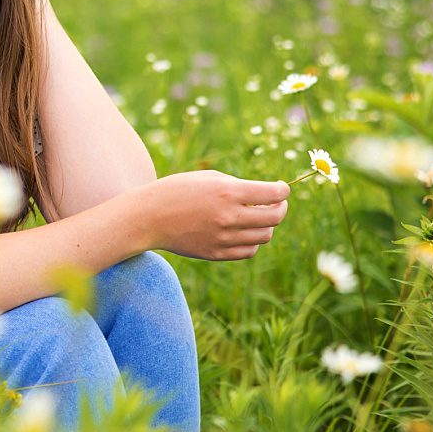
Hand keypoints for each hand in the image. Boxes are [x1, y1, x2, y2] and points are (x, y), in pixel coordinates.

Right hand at [133, 170, 288, 261]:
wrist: (149, 217)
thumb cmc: (178, 190)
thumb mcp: (209, 178)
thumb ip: (239, 186)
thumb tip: (265, 195)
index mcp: (228, 192)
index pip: (273, 194)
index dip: (283, 190)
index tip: (282, 188)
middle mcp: (229, 217)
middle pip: (274, 218)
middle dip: (281, 208)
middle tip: (277, 203)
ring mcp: (223, 238)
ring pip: (264, 236)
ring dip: (267, 225)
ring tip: (258, 217)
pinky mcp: (217, 253)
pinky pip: (248, 251)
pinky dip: (253, 241)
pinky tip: (245, 232)